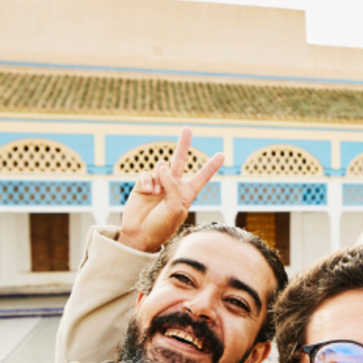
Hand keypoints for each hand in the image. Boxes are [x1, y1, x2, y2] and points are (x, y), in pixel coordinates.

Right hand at [117, 129, 224, 252]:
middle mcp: (173, 186)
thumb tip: (163, 167)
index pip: (202, 177)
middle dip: (183, 144)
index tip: (222, 154)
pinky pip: (147, 174)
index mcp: (186, 193)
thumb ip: (173, 185)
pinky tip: (148, 191)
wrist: (140, 234)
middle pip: (180, 160)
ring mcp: (157, 183)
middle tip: (187, 128)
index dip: (211, 166)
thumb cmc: (162, 226)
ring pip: (162, 166)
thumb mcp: (176, 207)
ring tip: (156, 194)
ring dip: (160, 178)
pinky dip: (148, 181)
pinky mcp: (142, 184)